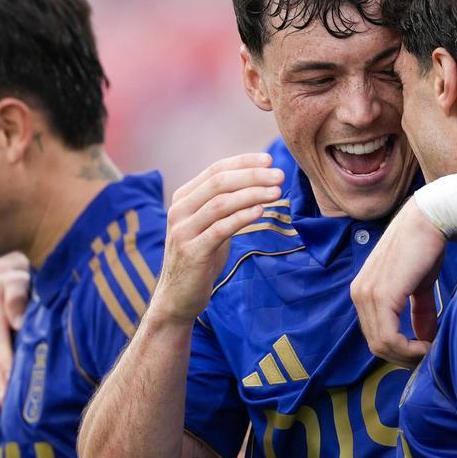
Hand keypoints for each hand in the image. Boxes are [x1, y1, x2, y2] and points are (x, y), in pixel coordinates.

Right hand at [152, 154, 283, 323]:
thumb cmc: (200, 257)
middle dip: (252, 176)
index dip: (244, 162)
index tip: (270, 160)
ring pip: (221, 203)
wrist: (177, 298)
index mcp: (183, 198)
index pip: (215, 169)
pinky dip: (242, 217)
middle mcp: (179, 210)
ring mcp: (183, 231)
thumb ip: (224, 204)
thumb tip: (258, 181)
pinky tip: (261, 211)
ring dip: (252, 194)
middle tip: (279, 175)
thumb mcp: (210, 225)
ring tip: (277, 192)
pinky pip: (220, 228)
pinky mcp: (192, 252)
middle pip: (219, 183)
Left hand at [350, 197, 446, 366]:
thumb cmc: (426, 247)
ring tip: (431, 352)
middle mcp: (359, 294)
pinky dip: (409, 349)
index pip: (375, 335)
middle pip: (376, 345)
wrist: (429, 219)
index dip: (400, 350)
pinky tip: (428, 346)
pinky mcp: (381, 295)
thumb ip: (420, 312)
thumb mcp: (420, 286)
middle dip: (404, 357)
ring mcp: (367, 294)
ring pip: (382, 345)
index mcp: (363, 291)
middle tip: (429, 359)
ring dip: (409, 356)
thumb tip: (427, 339)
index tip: (424, 353)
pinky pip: (389, 337)